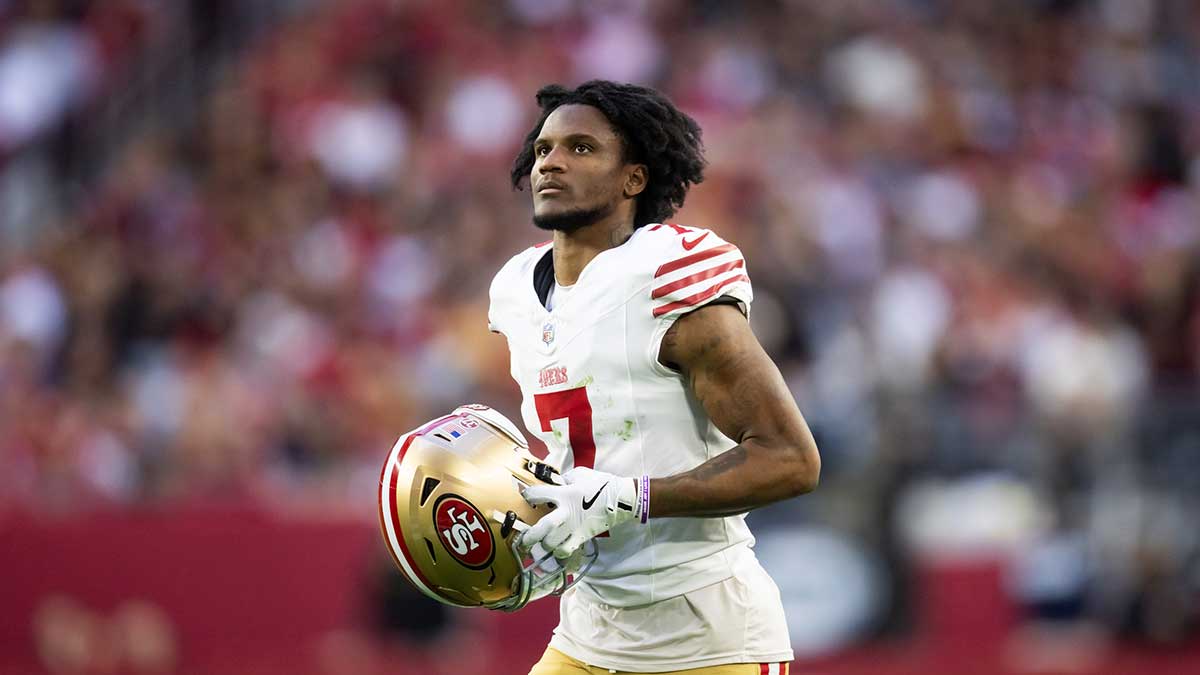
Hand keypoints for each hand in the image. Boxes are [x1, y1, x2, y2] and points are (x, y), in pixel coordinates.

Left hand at [520, 467, 639, 557]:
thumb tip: (553, 483)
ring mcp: (574, 528)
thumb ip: (563, 479)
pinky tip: (557, 549)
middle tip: (522, 539)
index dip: (528, 495)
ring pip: (552, 544)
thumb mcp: (579, 475)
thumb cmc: (601, 484)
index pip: (538, 495)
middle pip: (542, 528)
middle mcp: (567, 513)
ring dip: (544, 544)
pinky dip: (559, 553)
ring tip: (541, 543)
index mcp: (565, 494)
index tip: (526, 496)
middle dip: (529, 536)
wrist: (622, 499)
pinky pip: (566, 551)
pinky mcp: (582, 537)